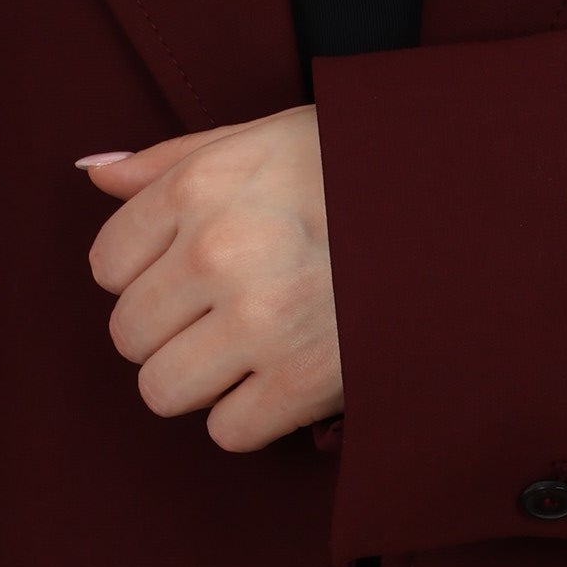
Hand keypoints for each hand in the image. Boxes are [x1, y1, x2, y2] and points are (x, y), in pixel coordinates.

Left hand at [83, 110, 341, 452]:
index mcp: (203, 187)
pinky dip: (252, 416)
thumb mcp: (269, 135)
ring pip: (163, 389)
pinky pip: (229, 430)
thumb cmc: (365, 168)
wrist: (470, 210)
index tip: (188, 274)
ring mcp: (260, 322)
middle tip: (221, 318)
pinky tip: (282, 382)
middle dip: (168, 332)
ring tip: (245, 356)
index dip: (144, 275)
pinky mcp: (305, 381)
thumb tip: (95, 173)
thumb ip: (174, 158)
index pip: (108, 265)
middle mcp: (219, 253)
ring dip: (199, 381)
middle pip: (129, 334)